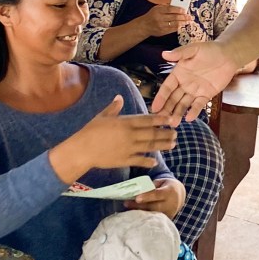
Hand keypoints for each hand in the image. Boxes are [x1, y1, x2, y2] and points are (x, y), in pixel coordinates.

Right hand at [50, 96, 177, 182]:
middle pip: (152, 134)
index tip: (170, 119)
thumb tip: (120, 97)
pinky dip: (148, 161)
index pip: (147, 120)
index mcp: (125, 122)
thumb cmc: (90, 131)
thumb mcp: (102, 116)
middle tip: (176, 133)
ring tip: (172, 144)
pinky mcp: (125, 160)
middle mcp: (130, 135)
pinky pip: (140, 161)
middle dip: (166, 133)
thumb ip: (114, 108)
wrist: (83, 149)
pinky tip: (155, 161)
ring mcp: (128, 148)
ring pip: (150, 146)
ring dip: (163, 145)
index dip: (160, 119)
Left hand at [124, 177, 184, 218]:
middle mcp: (170, 204)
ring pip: (152, 215)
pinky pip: (154, 220)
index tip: (137, 198)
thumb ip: (151, 186)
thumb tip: (137, 190)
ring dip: (139, 213)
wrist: (179, 196)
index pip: (157, 194)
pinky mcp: (166, 220)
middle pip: (153, 206)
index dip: (147, 196)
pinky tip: (134, 216)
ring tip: (127, 210)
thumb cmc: (166, 186)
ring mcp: (169, 213)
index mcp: (169, 192)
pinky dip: (143, 219)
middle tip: (126, 203)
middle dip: (139, 206)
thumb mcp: (161, 182)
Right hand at [141, 3, 190, 37]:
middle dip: (183, 17)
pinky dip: (178, 27)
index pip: (170, 9)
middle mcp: (159, 18)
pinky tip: (182, 25)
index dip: (178, 9)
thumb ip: (166, 6)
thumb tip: (177, 4)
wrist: (144, 26)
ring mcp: (161, 26)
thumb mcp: (157, 8)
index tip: (184, 10)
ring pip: (174, 24)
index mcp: (158, 11)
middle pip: (173, 17)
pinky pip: (172, 29)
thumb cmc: (152, 15)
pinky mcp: (162, 32)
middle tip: (189, 16)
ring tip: (188, 21)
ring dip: (182, 22)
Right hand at [151, 43, 238, 121]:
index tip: (154, 108)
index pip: (167, 88)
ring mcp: (195, 91)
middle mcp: (184, 84)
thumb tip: (164, 54)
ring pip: (184, 104)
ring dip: (178, 113)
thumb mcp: (194, 49)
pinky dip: (194, 111)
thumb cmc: (210, 50)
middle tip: (161, 120)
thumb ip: (180, 53)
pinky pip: (198, 105)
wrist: (228, 55)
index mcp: (178, 73)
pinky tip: (189, 119)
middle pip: (173, 99)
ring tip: (173, 123)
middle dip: (167, 109)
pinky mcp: (206, 95)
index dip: (161, 98)